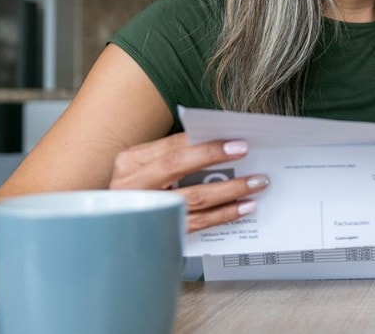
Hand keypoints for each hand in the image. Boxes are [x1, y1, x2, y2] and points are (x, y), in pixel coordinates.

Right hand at [109, 133, 270, 231]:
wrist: (118, 229)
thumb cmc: (142, 191)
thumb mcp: (149, 169)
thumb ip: (177, 155)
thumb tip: (223, 144)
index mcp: (132, 162)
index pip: (172, 145)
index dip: (206, 143)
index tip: (236, 142)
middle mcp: (133, 185)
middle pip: (177, 165)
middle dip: (214, 157)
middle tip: (246, 153)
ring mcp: (146, 210)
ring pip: (192, 197)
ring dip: (230, 189)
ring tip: (256, 183)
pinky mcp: (160, 233)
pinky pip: (197, 223)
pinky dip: (224, 214)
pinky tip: (243, 208)